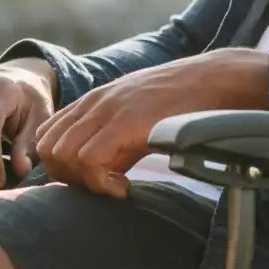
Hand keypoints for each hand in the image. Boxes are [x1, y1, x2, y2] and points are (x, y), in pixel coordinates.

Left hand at [35, 49, 268, 197]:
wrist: (220, 80)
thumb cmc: (188, 102)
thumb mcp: (140, 111)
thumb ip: (115, 129)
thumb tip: (103, 165)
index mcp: (96, 100)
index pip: (48, 136)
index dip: (62, 166)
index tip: (94, 180)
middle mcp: (95, 103)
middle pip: (48, 150)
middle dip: (69, 178)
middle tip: (104, 187)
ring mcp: (109, 111)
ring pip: (62, 156)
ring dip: (86, 183)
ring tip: (118, 186)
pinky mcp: (127, 123)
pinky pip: (89, 162)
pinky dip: (103, 185)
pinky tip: (127, 188)